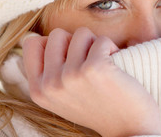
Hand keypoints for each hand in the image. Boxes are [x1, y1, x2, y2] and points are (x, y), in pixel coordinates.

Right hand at [22, 27, 160, 136]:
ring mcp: (71, 76)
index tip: (72, 58)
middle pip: (57, 34)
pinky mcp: (95, 68)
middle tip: (90, 61)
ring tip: (104, 65)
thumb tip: (35, 37)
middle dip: (77, 42)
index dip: (55, 44)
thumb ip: (48, 72)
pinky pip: (102, 40)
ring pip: (81, 33)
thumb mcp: (62, 96)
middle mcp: (50, 84)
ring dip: (96, 45)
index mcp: (38, 90)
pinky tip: (116, 67)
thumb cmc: (98, 108)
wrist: (128, 129)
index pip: (32, 43)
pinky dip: (112, 49)